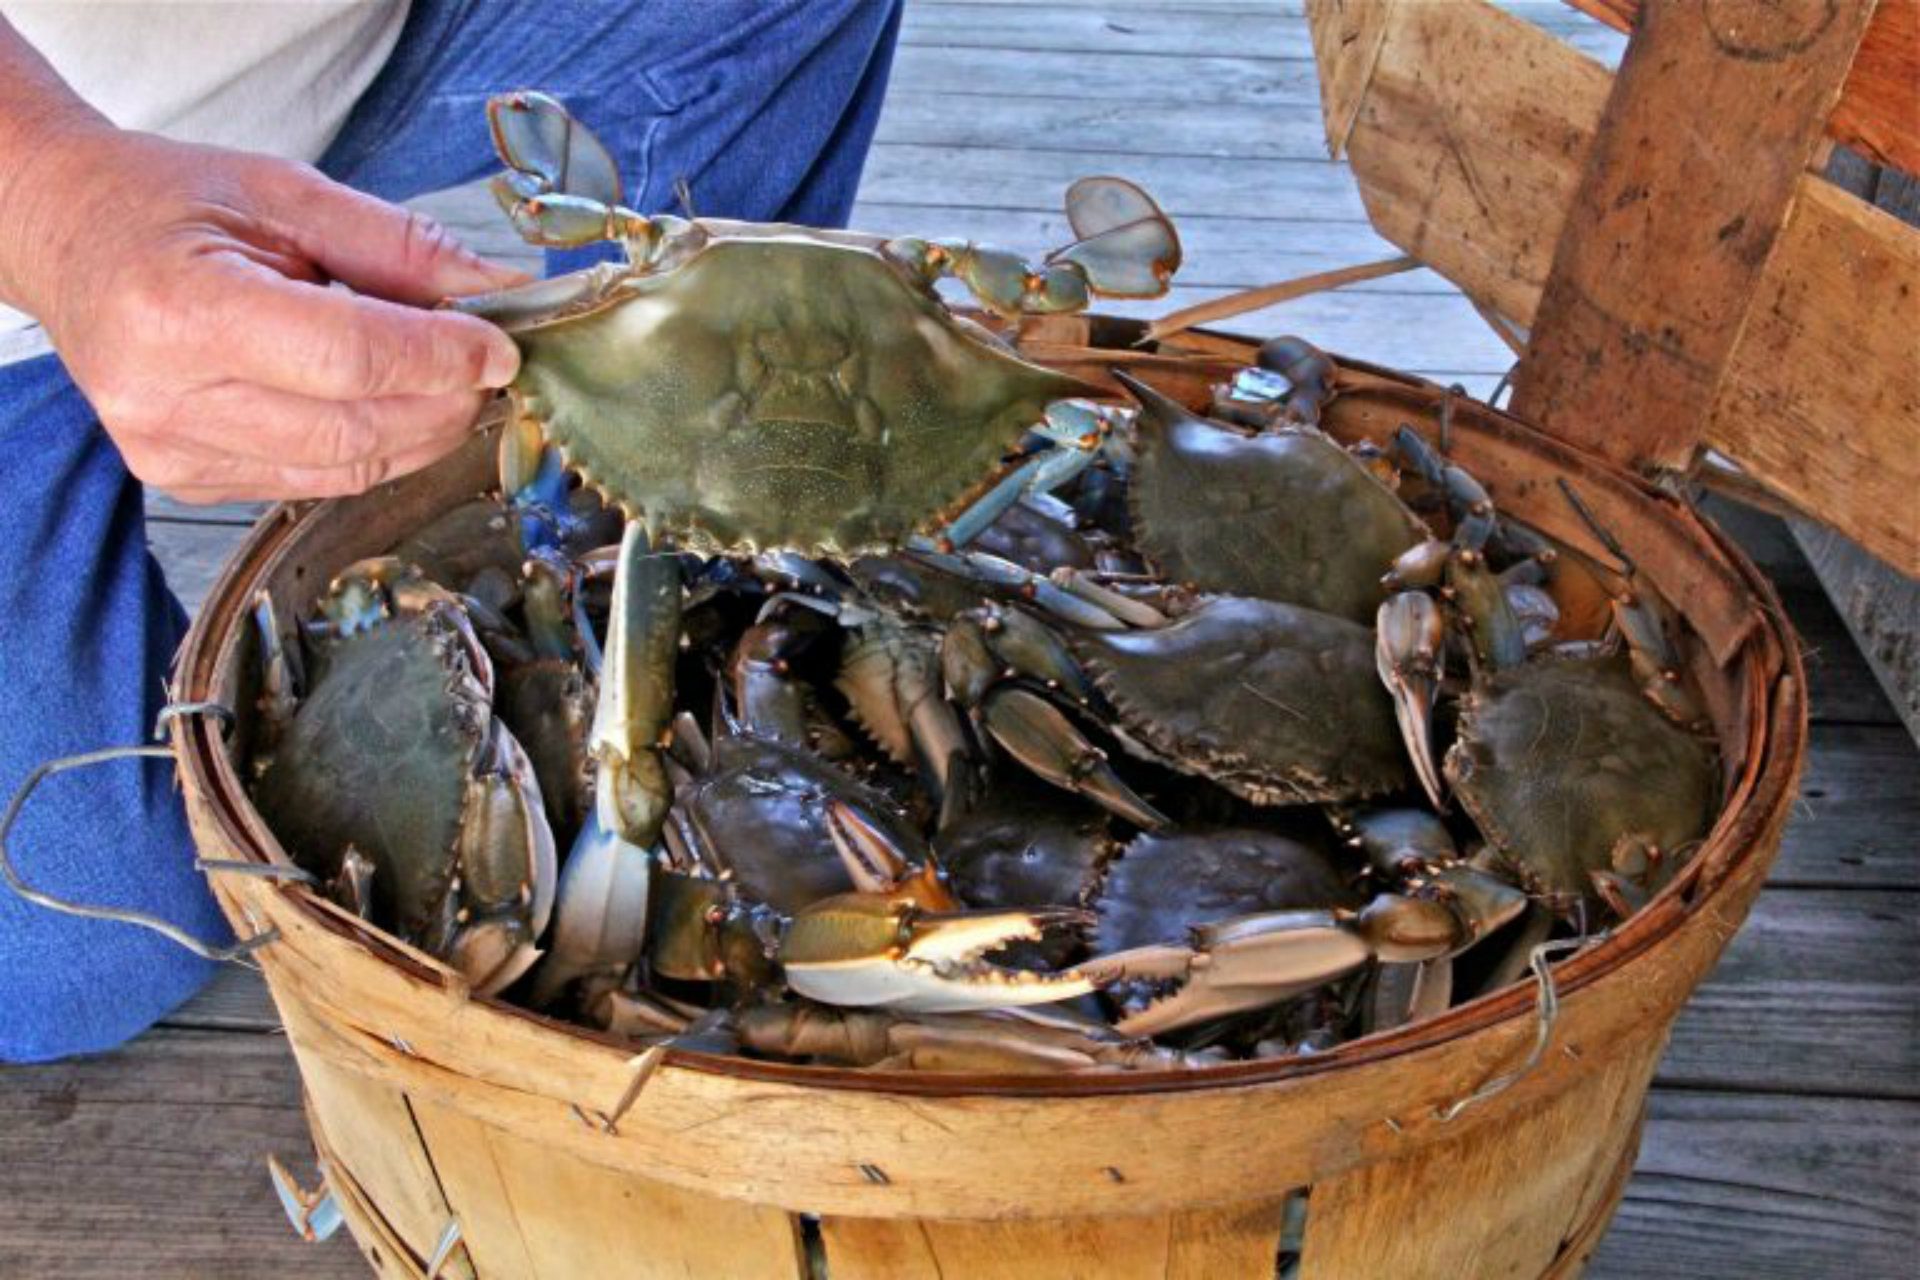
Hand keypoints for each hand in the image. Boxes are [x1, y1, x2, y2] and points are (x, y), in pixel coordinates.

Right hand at [0, 122, 527, 502]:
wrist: (66, 237)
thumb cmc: (165, 204)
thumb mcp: (282, 191)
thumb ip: (395, 244)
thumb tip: (496, 288)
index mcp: (178, 308)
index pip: (346, 357)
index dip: (439, 358)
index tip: (500, 346)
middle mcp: (163, 395)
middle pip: (352, 427)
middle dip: (442, 400)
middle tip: (486, 365)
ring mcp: (169, 450)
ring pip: (343, 469)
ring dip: (419, 433)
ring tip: (449, 384)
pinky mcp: (185, 481)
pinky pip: (312, 482)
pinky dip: (372, 450)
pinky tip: (391, 407)